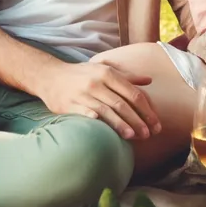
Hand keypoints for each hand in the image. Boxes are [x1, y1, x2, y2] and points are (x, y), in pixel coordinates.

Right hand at [36, 62, 160, 139]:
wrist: (50, 75)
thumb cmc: (82, 74)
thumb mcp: (105, 69)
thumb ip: (127, 77)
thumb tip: (149, 81)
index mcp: (108, 74)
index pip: (133, 94)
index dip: (147, 110)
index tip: (156, 124)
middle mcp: (96, 83)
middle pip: (122, 104)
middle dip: (137, 120)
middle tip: (149, 135)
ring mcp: (82, 94)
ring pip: (105, 111)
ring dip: (120, 124)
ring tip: (133, 136)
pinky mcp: (68, 104)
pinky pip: (83, 112)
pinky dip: (93, 118)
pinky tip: (103, 128)